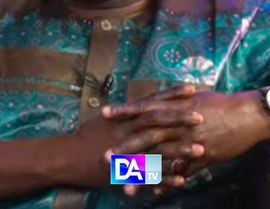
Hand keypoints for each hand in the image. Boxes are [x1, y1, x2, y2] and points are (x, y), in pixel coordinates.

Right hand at [62, 85, 203, 187]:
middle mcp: (128, 130)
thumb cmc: (86, 136)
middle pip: (159, 122)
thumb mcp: (105, 119)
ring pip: (158, 149)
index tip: (192, 89)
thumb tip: (141, 105)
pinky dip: (166, 177)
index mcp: (125, 116)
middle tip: (202, 117)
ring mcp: (128, 151)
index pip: (152, 101)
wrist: (68, 157)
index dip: (172, 95)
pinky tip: (183, 179)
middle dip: (181, 119)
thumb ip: (126, 113)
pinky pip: (149, 175)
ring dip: (180, 150)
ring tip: (201, 150)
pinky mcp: (125, 170)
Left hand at [104, 90, 269, 194]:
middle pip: (147, 136)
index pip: (145, 107)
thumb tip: (159, 102)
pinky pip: (182, 171)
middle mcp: (180, 124)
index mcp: (176, 106)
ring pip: (162, 159)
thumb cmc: (222, 103)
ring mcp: (190, 141)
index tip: (104, 113)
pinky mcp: (203, 156)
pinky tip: (154, 191)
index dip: (124, 111)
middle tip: (105, 156)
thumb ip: (175, 103)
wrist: (249, 114)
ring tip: (124, 184)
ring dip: (143, 172)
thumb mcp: (195, 98)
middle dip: (125, 147)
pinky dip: (168, 181)